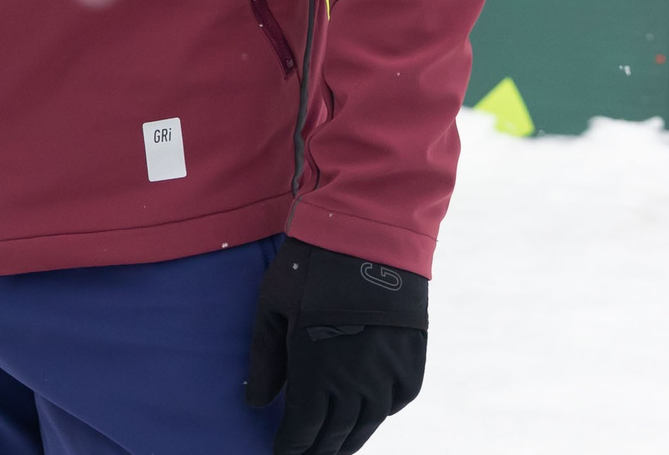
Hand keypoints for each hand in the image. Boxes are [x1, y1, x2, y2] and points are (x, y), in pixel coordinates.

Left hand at [244, 238, 427, 454]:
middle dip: (318, 451)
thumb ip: (264, 358)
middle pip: (335, 435)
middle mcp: (353, 384)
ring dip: (350, 441)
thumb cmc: (311, 265)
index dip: (291, 447)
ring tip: (336, 449)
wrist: (369, 235)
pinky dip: (381, 413)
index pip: (302, 430)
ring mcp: (386, 375)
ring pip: (367, 424)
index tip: (282, 453)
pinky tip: (369, 414)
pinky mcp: (411, 361)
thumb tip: (256, 403)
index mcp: (314, 373)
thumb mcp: (273, 306)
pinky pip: (397, 402)